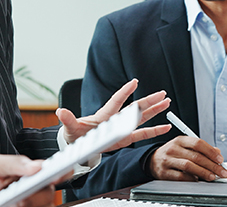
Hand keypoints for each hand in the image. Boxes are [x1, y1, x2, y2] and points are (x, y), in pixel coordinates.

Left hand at [0, 155, 67, 206]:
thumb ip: (14, 162)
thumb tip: (35, 166)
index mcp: (33, 172)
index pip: (55, 170)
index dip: (62, 171)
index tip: (56, 175)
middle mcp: (38, 189)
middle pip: (49, 192)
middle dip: (37, 193)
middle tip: (22, 193)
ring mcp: (35, 204)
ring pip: (45, 205)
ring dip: (29, 203)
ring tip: (14, 202)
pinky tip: (13, 206)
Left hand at [56, 78, 170, 151]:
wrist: (79, 144)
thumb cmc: (76, 134)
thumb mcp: (70, 127)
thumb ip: (68, 119)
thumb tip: (60, 111)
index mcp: (104, 115)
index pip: (116, 101)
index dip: (124, 92)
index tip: (134, 82)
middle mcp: (116, 119)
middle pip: (135, 108)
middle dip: (148, 100)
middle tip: (162, 93)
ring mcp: (122, 128)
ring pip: (141, 118)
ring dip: (154, 111)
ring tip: (167, 102)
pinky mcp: (125, 139)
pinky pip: (143, 134)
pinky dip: (155, 131)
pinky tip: (166, 126)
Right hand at [149, 136, 226, 181]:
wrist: (153, 161)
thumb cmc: (172, 154)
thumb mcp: (184, 147)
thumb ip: (200, 149)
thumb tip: (217, 152)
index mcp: (179, 140)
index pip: (198, 143)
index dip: (211, 152)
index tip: (220, 159)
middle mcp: (173, 149)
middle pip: (196, 156)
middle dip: (212, 165)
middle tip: (221, 171)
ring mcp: (168, 160)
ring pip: (189, 166)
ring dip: (203, 172)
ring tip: (212, 177)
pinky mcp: (164, 172)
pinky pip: (180, 176)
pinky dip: (191, 179)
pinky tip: (198, 180)